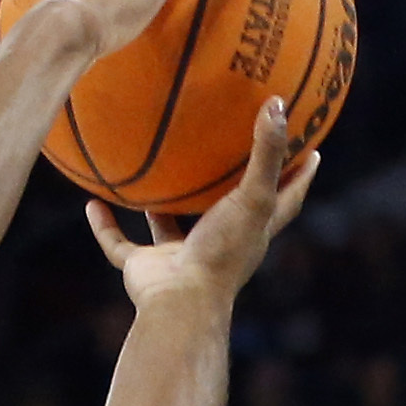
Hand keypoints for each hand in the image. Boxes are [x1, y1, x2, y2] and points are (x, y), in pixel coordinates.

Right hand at [87, 99, 319, 307]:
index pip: (284, 200)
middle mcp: (218, 244)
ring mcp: (179, 257)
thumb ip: (265, 151)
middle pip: (228, 213)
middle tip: (229, 150)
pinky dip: (106, 226)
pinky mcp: (146, 268)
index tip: (312, 150)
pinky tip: (93, 201)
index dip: (299, 176)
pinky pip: (120, 244)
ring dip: (161, 209)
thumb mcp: (252, 195)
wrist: (180, 303)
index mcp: (252, 232)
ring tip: (154, 175)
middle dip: (230, 189)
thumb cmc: (223, 252)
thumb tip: (277, 102)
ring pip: (170, 228)